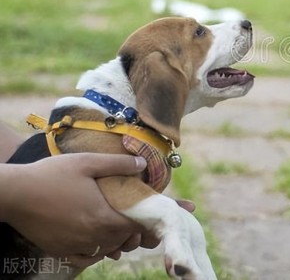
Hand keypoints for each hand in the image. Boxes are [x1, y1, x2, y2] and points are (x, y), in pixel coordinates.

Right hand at [5, 154, 153, 266]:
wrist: (14, 193)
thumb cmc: (51, 175)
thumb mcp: (87, 162)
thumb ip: (118, 164)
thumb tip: (143, 164)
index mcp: (101, 218)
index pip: (134, 227)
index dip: (143, 220)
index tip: (143, 210)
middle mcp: (91, 238)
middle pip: (122, 241)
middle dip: (130, 230)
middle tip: (130, 215)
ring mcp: (75, 246)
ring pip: (106, 251)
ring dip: (114, 241)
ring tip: (114, 226)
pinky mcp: (60, 251)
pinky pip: (85, 259)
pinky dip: (95, 253)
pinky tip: (94, 240)